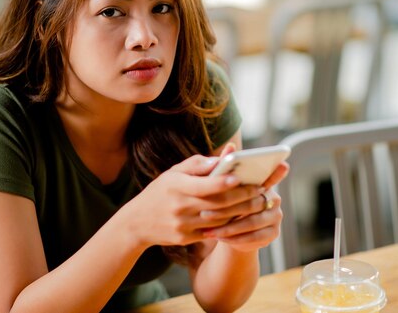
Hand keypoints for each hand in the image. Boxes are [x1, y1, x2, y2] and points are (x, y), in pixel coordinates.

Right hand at [122, 155, 264, 248]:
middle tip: (260, 190)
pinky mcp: (186, 238)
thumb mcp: (173, 173)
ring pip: (219, 219)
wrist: (137, 223)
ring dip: (240, 212)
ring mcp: (184, 225)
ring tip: (256, 202)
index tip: (241, 177)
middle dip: (242, 197)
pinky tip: (241, 217)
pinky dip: (228, 224)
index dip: (224, 182)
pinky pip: (213, 231)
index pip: (205, 185)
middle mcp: (180, 207)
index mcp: (177, 187)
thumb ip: (197, 164)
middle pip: (218, 204)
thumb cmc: (159, 192)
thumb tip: (221, 159)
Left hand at [198, 161, 288, 252]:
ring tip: (208, 229)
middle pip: (252, 203)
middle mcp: (274, 199)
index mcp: (264, 184)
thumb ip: (226, 167)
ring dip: (227, 227)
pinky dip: (233, 239)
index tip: (280, 165)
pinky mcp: (273, 234)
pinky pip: (253, 238)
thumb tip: (230, 146)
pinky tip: (218, 237)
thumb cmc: (224, 203)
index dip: (275, 173)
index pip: (271, 176)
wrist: (230, 233)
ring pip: (251, 222)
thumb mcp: (220, 186)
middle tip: (204, 213)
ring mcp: (275, 217)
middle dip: (227, 208)